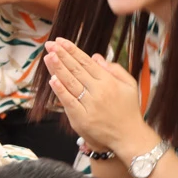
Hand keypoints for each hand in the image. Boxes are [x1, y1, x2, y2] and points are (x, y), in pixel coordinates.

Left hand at [43, 38, 152, 155]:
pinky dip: (60, 91)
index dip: (72, 51)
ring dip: (58, 69)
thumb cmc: (128, 110)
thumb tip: (95, 57)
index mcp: (108, 81)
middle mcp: (98, 91)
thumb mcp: (129, 85)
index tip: (60, 42)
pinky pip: (69, 102)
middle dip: (62, 56)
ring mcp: (89, 105)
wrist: (128, 136)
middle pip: (76, 70)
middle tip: (50, 45)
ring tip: (48, 57)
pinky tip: (52, 80)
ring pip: (70, 83)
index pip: (86, 62)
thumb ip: (114, 69)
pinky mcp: (82, 118)